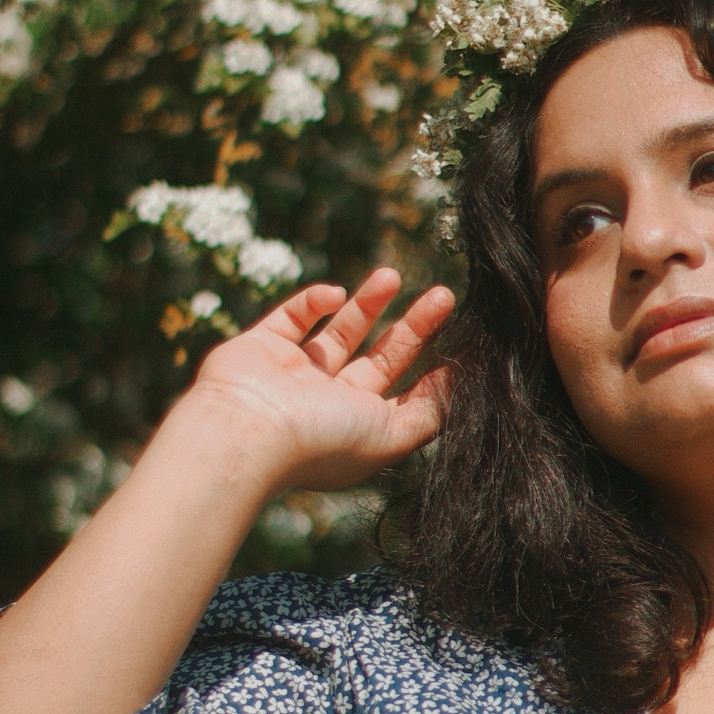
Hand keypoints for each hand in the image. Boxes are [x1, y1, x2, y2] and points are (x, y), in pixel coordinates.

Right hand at [185, 267, 454, 492]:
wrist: (247, 431)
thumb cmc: (322, 439)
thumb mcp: (392, 434)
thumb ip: (428, 413)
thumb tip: (459, 385)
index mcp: (358, 430)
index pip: (403, 396)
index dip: (433, 372)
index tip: (465, 344)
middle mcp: (326, 404)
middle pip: (379, 359)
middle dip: (412, 328)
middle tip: (443, 295)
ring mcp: (292, 375)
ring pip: (339, 332)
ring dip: (368, 303)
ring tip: (393, 275)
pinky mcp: (260, 347)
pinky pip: (291, 317)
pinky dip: (314, 301)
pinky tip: (335, 294)